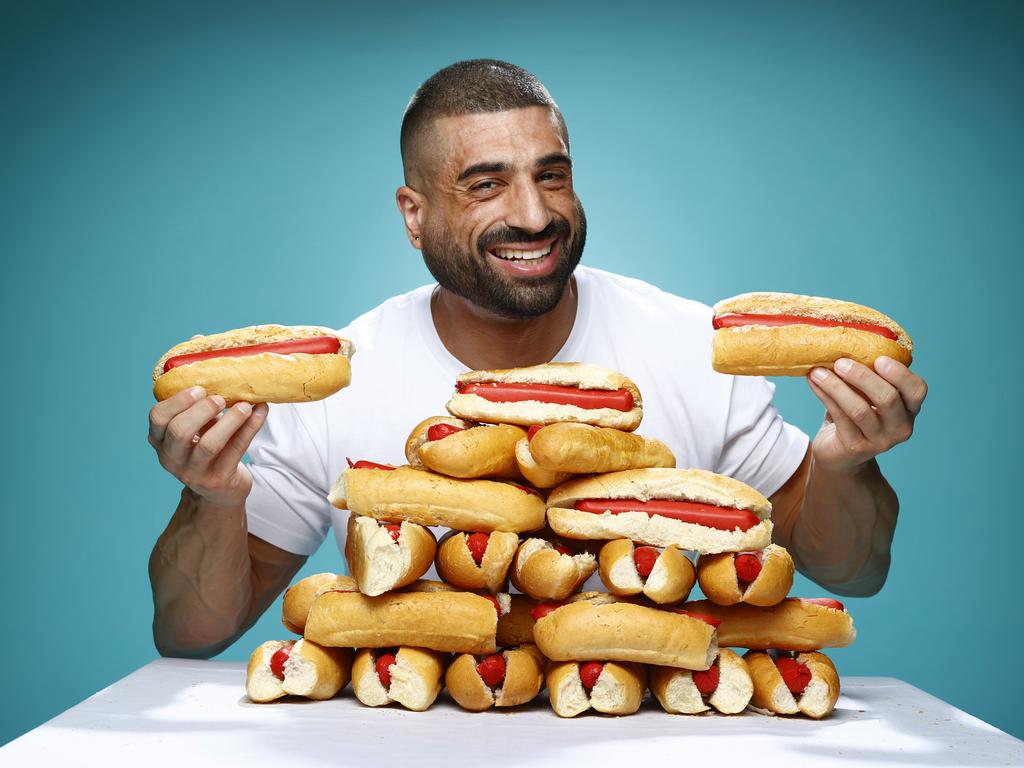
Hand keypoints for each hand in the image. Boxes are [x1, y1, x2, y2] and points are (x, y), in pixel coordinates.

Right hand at [148, 385, 268, 507]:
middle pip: (178, 432)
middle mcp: (171, 458)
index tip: (199, 389)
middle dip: (201, 410)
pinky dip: (250, 428)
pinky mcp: (218, 480)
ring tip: (245, 405)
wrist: (221, 489)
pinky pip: (235, 450)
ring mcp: (193, 473)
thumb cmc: (207, 446)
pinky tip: (261, 411)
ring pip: (208, 445)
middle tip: (220, 399)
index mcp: (160, 440)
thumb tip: (227, 376)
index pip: (157, 418)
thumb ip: (201, 407)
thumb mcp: (197, 428)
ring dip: (230, 421)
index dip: (177, 402)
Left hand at [806, 356, 926, 472]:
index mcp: (909, 409)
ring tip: (817, 371)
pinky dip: (824, 396)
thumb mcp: (867, 395)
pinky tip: (813, 382)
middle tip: (840, 362)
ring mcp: (879, 441)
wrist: (840, 454)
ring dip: (836, 387)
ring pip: (859, 410)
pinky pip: (839, 417)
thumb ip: (866, 374)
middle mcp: (900, 427)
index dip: (900, 374)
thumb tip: (842, 340)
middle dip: (862, 377)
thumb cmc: (855, 414)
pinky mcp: (856, 447)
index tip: (879, 359)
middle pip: (887, 398)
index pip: (917, 390)